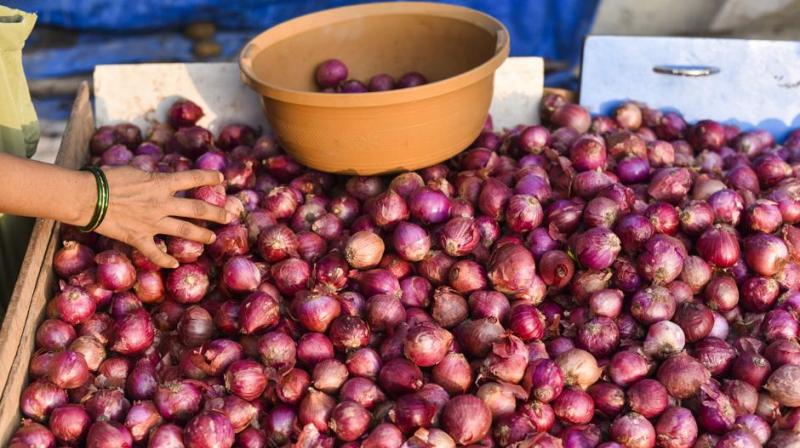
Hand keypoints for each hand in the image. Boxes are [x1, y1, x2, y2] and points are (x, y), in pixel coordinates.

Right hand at [82, 167, 232, 267]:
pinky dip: (165, 260)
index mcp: (160, 183)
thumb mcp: (133, 170)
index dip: (208, 177)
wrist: (86, 198)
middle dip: (215, 213)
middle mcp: (161, 203)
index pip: (191, 178)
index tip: (221, 177)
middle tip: (229, 217)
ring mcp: (152, 222)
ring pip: (184, 231)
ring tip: (212, 238)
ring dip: (200, 235)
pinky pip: (156, 252)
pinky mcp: (138, 238)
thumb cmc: (105, 179)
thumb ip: (150, 176)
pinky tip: (175, 264)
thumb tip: (159, 177)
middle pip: (196, 209)